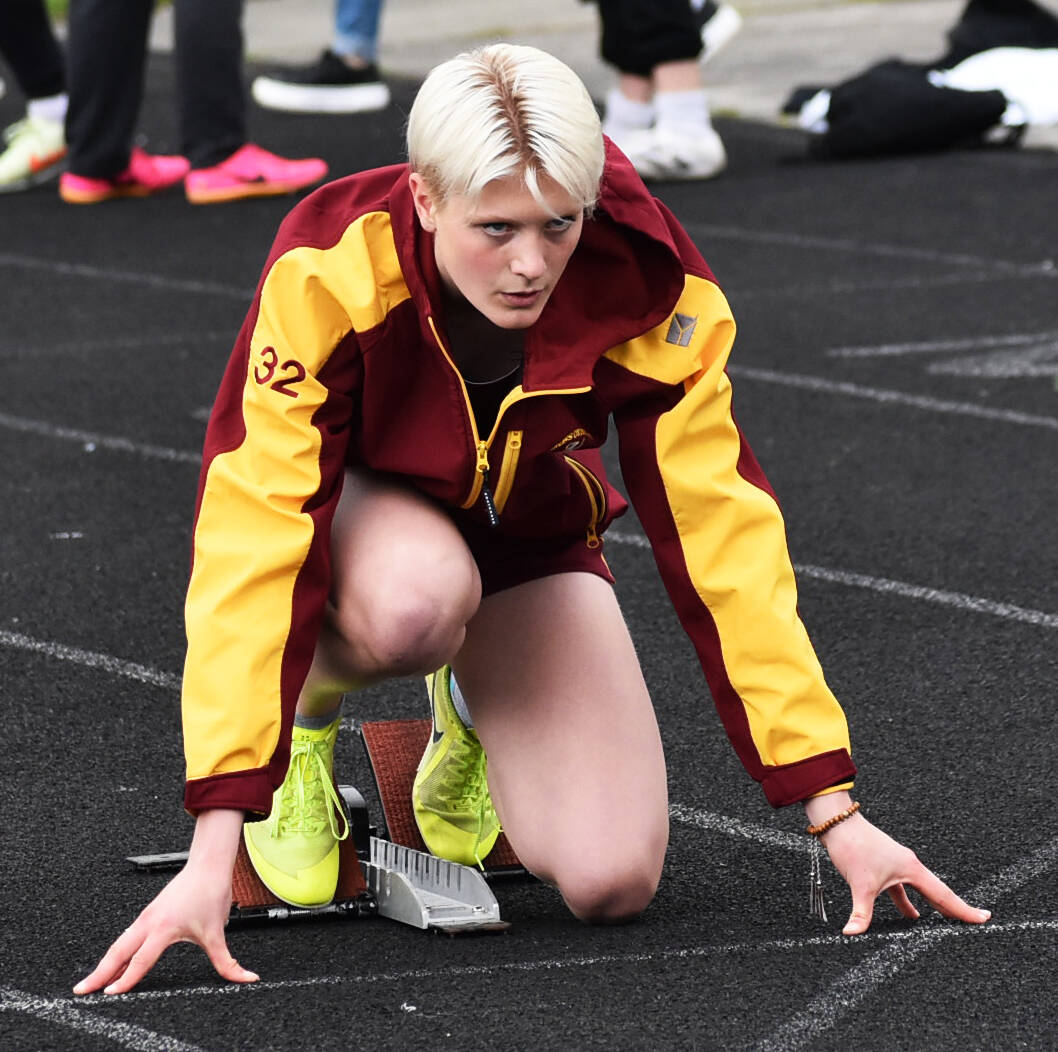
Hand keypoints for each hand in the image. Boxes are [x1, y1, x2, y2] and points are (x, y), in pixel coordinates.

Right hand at [73, 809, 258, 994]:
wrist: (208, 865)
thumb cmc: (211, 893)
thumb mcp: (218, 932)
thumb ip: (228, 962)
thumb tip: (247, 977)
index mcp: (164, 928)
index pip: (140, 960)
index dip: (125, 980)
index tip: (111, 994)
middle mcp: (150, 922)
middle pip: (118, 951)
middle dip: (99, 973)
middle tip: (81, 991)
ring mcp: (147, 916)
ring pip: (120, 943)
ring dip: (105, 963)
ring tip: (91, 982)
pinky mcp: (149, 913)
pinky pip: (127, 936)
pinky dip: (116, 951)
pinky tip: (113, 963)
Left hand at [805, 793, 991, 935]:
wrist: (837, 822)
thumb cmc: (853, 846)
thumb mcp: (859, 884)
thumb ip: (860, 912)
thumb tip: (852, 933)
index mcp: (911, 869)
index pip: (943, 894)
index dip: (963, 910)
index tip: (985, 917)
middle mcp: (908, 866)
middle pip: (936, 892)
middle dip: (953, 909)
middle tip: (974, 922)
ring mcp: (896, 865)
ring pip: (919, 891)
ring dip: (930, 907)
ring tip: (942, 925)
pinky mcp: (883, 866)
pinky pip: (901, 888)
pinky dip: (906, 902)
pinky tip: (909, 915)